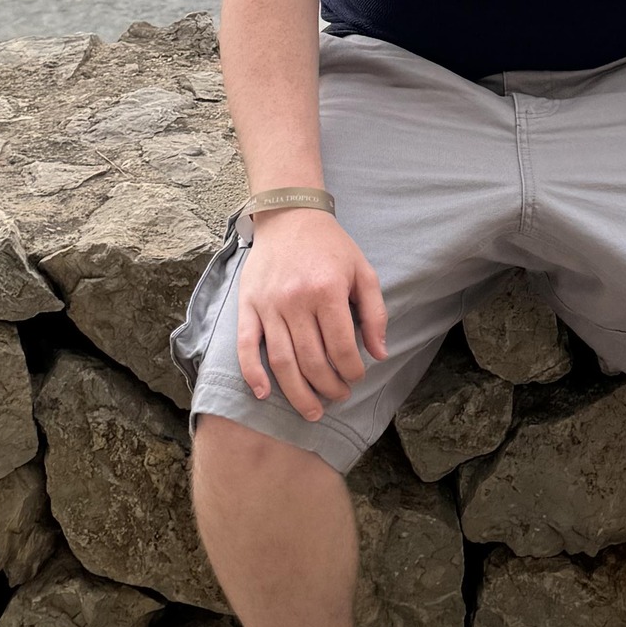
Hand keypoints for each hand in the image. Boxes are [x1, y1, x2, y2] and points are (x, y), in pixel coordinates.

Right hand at [235, 210, 388, 421]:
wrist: (290, 215)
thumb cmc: (331, 246)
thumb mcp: (363, 271)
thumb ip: (374, 313)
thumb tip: (379, 354)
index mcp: (327, 291)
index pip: (341, 347)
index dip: (352, 371)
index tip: (357, 377)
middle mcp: (296, 300)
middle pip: (311, 361)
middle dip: (328, 387)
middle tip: (338, 397)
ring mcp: (269, 305)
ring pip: (282, 361)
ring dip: (297, 393)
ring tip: (312, 411)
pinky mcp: (247, 305)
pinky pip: (246, 346)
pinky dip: (252, 374)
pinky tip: (264, 394)